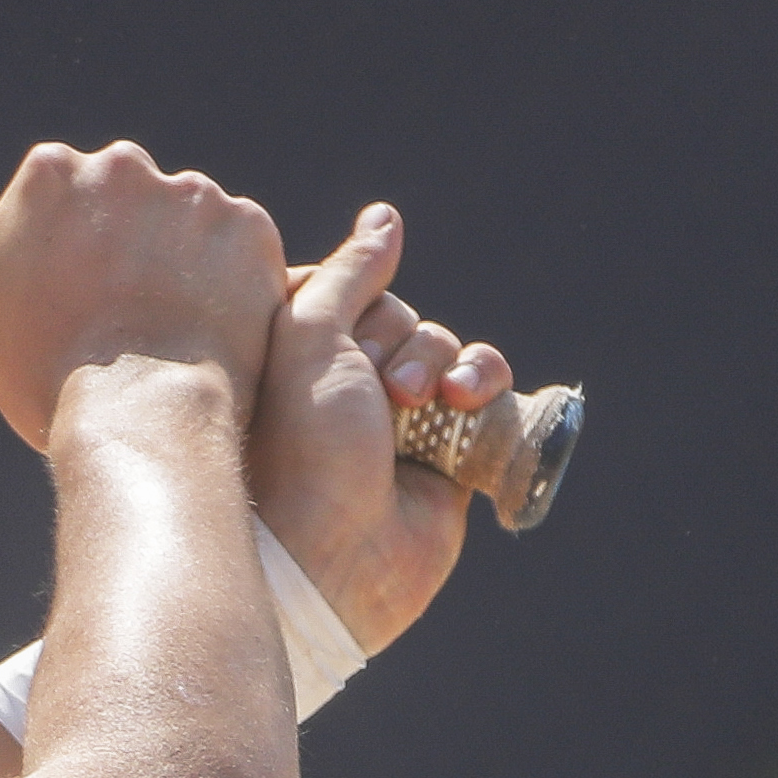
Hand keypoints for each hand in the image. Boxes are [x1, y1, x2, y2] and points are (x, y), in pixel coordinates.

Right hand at [0, 141, 287, 454]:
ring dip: (175, 256)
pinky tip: (204, 325)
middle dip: (120, 233)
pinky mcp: (249, 227)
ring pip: (182, 217)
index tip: (67, 270)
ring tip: (165, 323)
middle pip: (121, 191)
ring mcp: (193, 193)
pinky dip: (225, 278)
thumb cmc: (44, 377)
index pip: (54, 183)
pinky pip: (235, 246)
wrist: (141, 414)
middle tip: (117, 299)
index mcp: (50, 174)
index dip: (59, 230)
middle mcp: (123, 165)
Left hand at [249, 202, 512, 652]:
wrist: (334, 558)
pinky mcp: (445, 450)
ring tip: (423, 403)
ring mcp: (395, 419)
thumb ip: (349, 273)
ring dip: (444, 361)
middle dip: (400, 341)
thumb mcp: (309, 336)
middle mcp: (341, 384)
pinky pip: (486, 388)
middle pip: (400, 313)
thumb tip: (384, 219)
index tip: (335, 342)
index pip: (344, 287)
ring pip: (445, 346)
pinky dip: (486, 382)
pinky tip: (468, 403)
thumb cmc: (300, 447)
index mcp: (291, 356)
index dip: (354, 303)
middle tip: (379, 390)